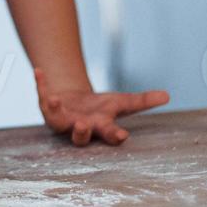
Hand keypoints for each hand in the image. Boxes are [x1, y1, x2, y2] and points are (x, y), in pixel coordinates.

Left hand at [35, 68, 168, 145]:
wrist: (75, 104)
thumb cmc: (100, 108)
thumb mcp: (121, 103)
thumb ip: (143, 101)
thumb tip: (167, 95)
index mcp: (100, 127)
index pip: (109, 135)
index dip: (115, 136)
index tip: (122, 136)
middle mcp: (80, 127)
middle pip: (81, 136)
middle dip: (82, 132)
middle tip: (84, 125)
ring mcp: (62, 119)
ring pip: (58, 121)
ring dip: (56, 111)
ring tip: (55, 99)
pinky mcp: (48, 107)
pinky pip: (42, 96)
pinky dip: (41, 84)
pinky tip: (39, 71)